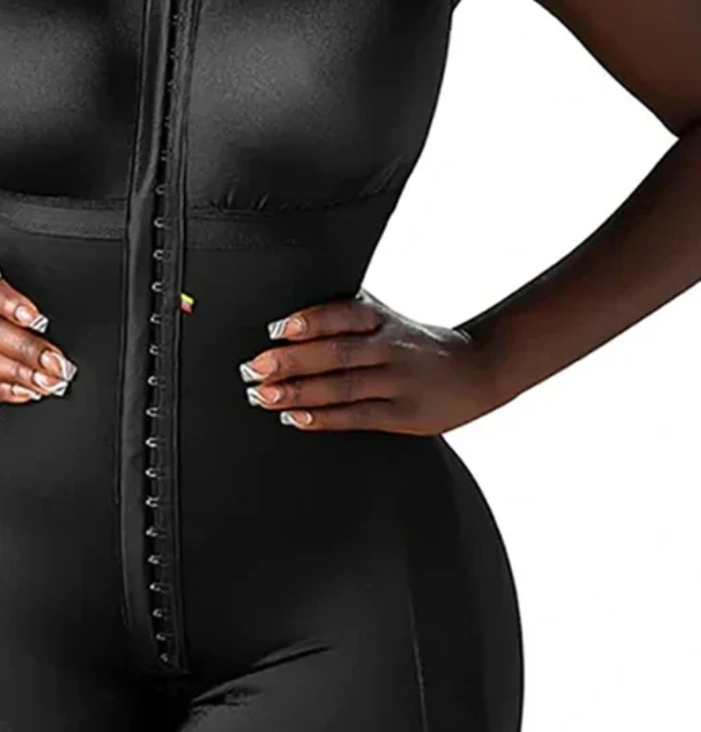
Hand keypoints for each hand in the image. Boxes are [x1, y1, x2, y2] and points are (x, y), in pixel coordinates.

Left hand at [237, 289, 498, 434]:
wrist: (478, 369)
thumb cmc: (416, 345)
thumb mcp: (386, 320)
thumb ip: (345, 316)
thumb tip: (288, 321)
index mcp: (382, 320)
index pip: (344, 314)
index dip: (310, 321)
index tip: (276, 330)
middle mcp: (390, 347)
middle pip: (336, 352)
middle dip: (291, 361)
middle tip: (254, 368)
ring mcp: (398, 382)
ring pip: (342, 386)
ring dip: (298, 392)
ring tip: (263, 396)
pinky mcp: (404, 415)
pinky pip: (358, 416)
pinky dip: (324, 417)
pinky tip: (295, 417)